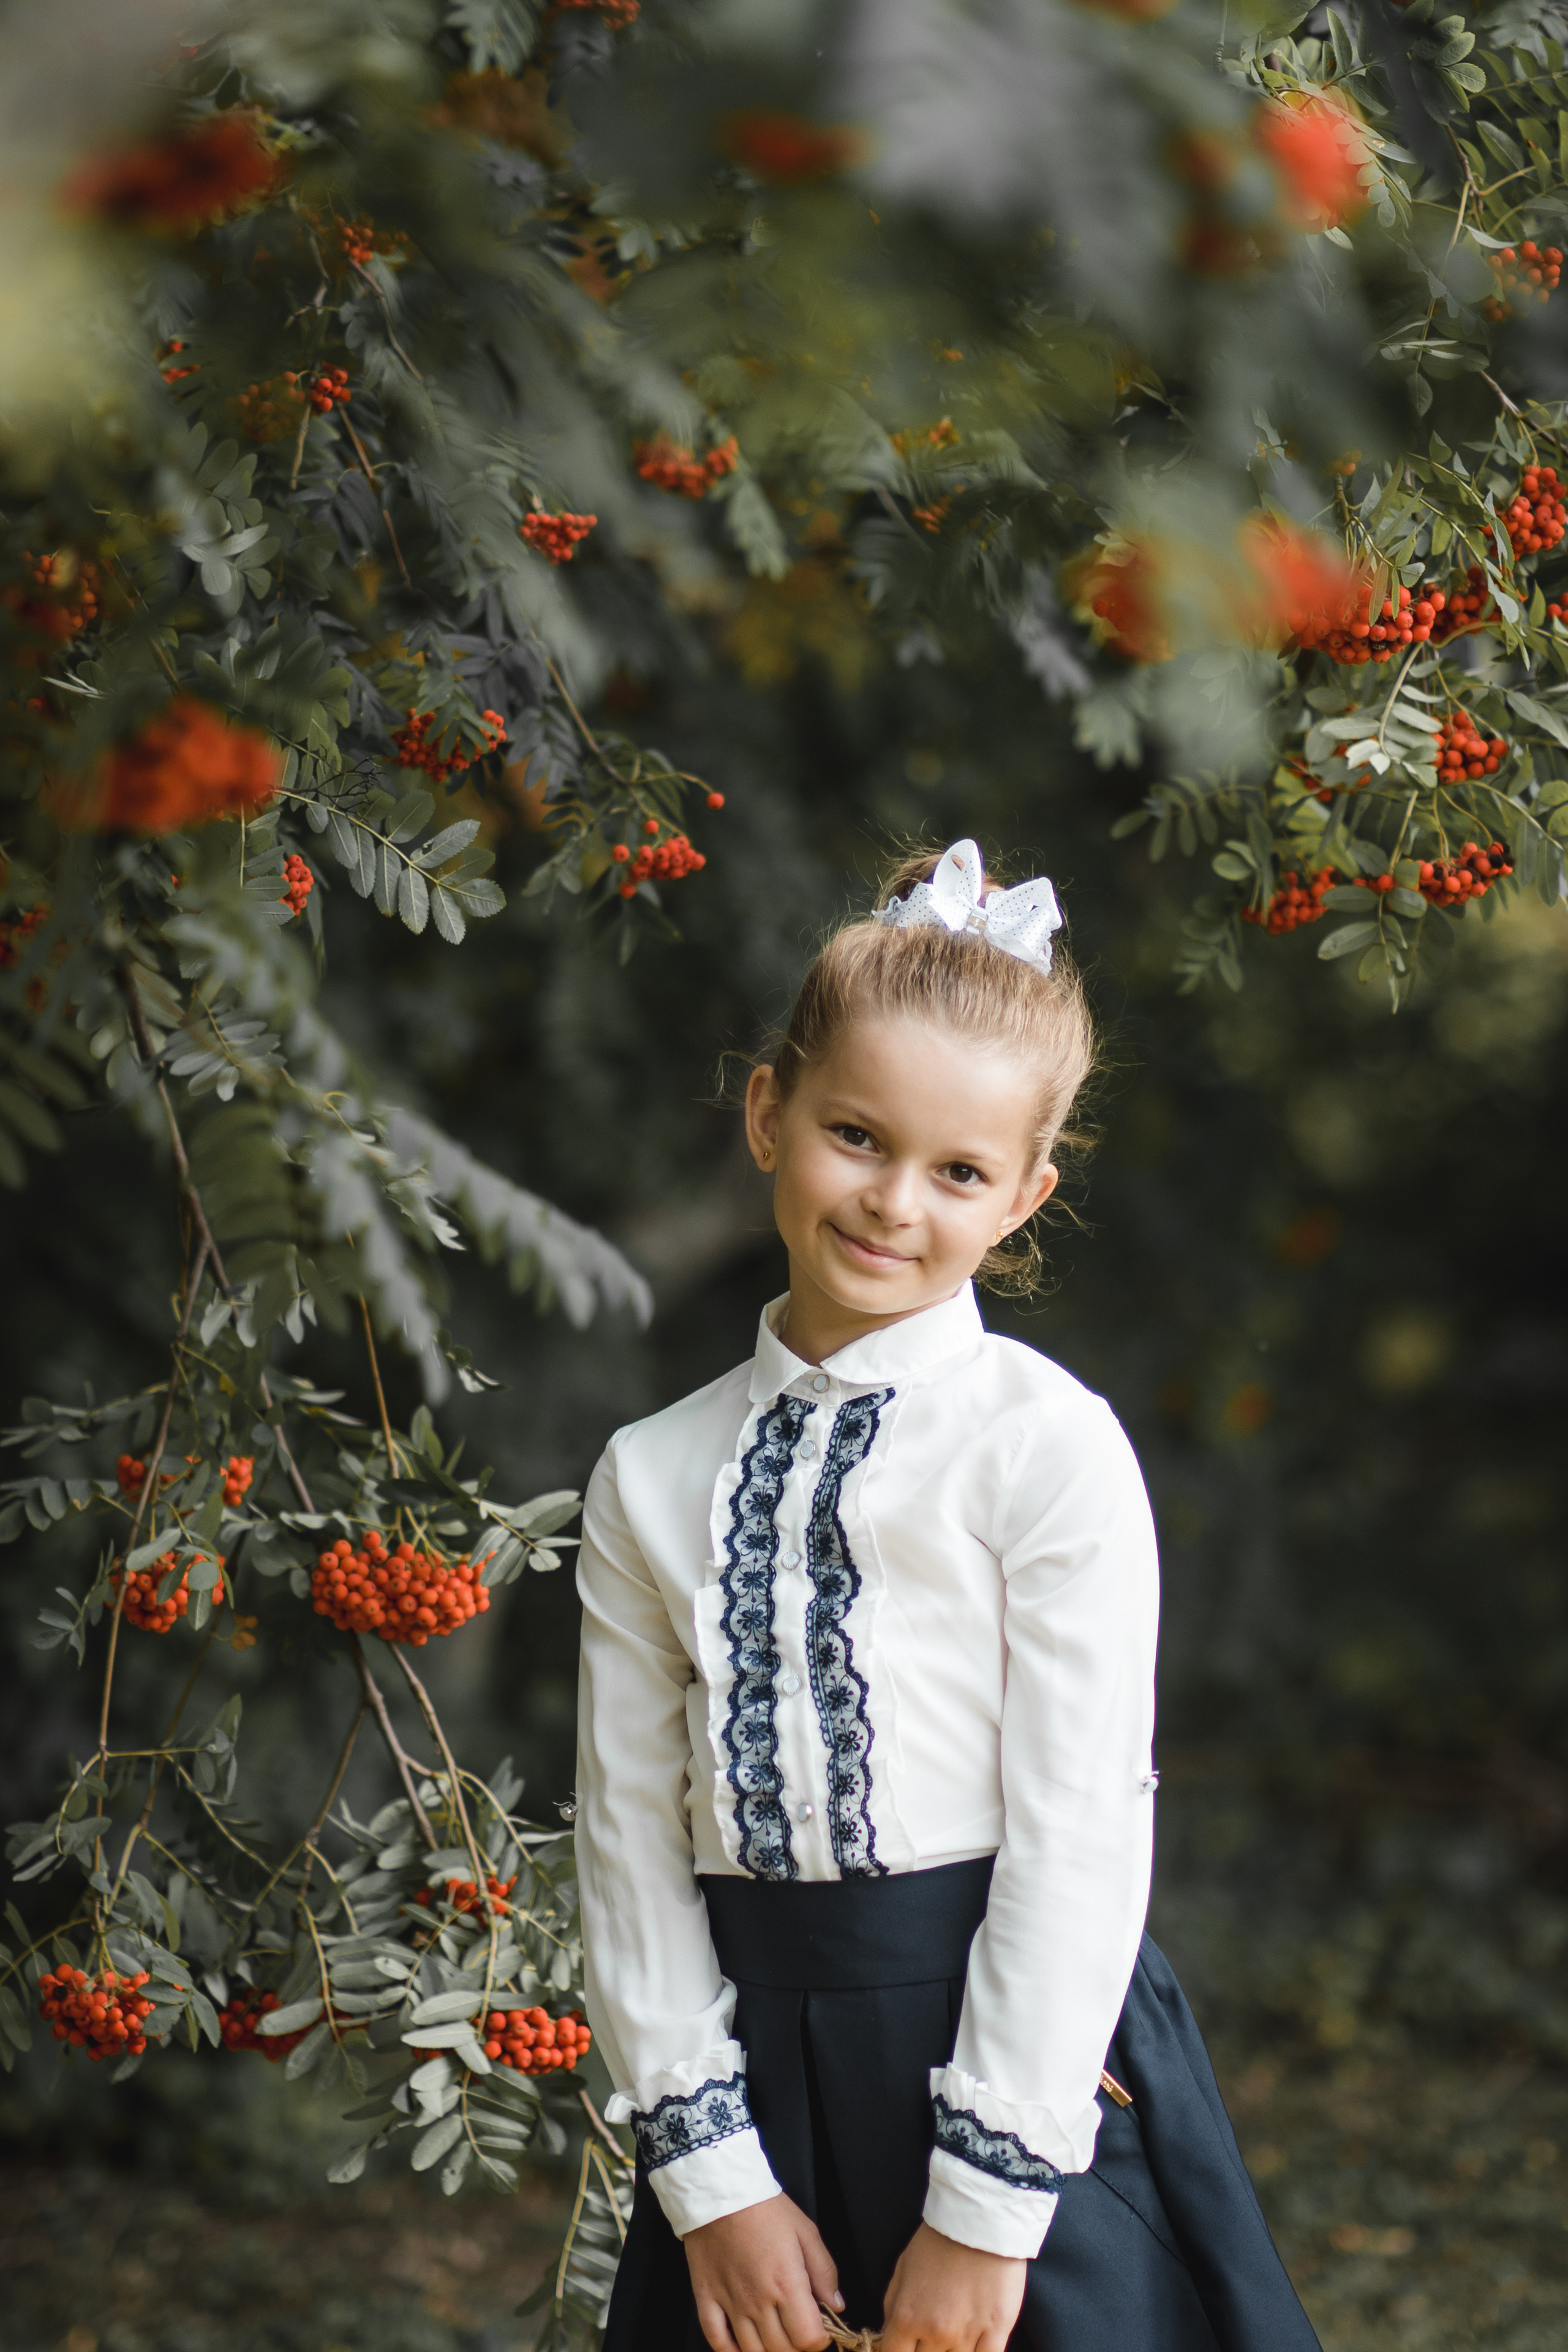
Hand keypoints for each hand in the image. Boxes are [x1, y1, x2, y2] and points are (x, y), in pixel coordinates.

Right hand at [685, 2192, 842, 2351]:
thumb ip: (825, 2271)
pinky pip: (717, 2341)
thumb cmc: (765, 2208)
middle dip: (796, 2347)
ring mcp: (730, 2303)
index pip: (809, 2339)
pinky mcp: (706, 2299)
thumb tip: (836, 2305)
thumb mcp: (806, 2231)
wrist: (720, 2190)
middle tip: (797, 2330)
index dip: (819, 2339)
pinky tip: (743, 2347)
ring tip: (775, 2336)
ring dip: (768, 2350)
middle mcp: (758, 2301)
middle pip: (782, 2350)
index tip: (819, 2328)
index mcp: (786, 2284)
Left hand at [880, 2222, 1026, 2351]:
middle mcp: (935, 2331)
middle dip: (925, 2350)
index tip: (906, 2348)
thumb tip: (890, 2336)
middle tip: (932, 2334)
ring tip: (954, 2332)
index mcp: (907, 2317)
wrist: (979, 2217)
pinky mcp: (997, 2330)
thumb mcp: (902, 2268)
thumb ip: (892, 2308)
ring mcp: (967, 2334)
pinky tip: (974, 2346)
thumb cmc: (939, 2239)